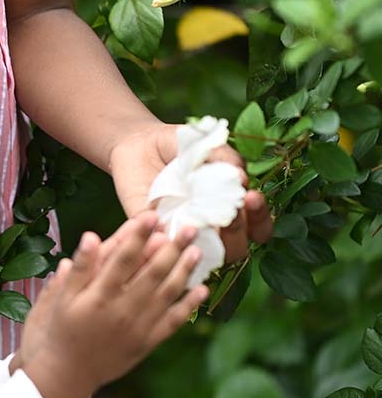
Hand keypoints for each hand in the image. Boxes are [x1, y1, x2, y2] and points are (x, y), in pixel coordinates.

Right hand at [18, 212, 207, 397]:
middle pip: (153, 272)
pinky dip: (189, 306)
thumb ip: (80, 269)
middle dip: (172, 248)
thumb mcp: (61, 299)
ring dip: (184, 271)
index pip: (123, 258)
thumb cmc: (61, 332)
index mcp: (99, 296)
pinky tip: (201, 290)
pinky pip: (173, 322)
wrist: (67, 375)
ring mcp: (138, 328)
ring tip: (197, 251)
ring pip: (167, 294)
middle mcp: (122, 310)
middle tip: (188, 227)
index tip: (152, 215)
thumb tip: (90, 236)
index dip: (138, 235)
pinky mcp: (147, 343)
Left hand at [108, 121, 272, 261]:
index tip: (252, 197)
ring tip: (204, 219)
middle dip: (239, 230)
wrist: (137, 142)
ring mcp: (182, 234)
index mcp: (228, 208)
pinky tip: (169, 230)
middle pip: (236, 248)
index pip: (256, 228)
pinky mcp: (154, 235)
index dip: (260, 219)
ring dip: (206, 242)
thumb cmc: (177, 146)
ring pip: (204, 256)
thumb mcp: (205, 145)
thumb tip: (241, 179)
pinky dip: (170, 243)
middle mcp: (209, 227)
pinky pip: (165, 250)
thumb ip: (225, 158)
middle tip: (232, 207)